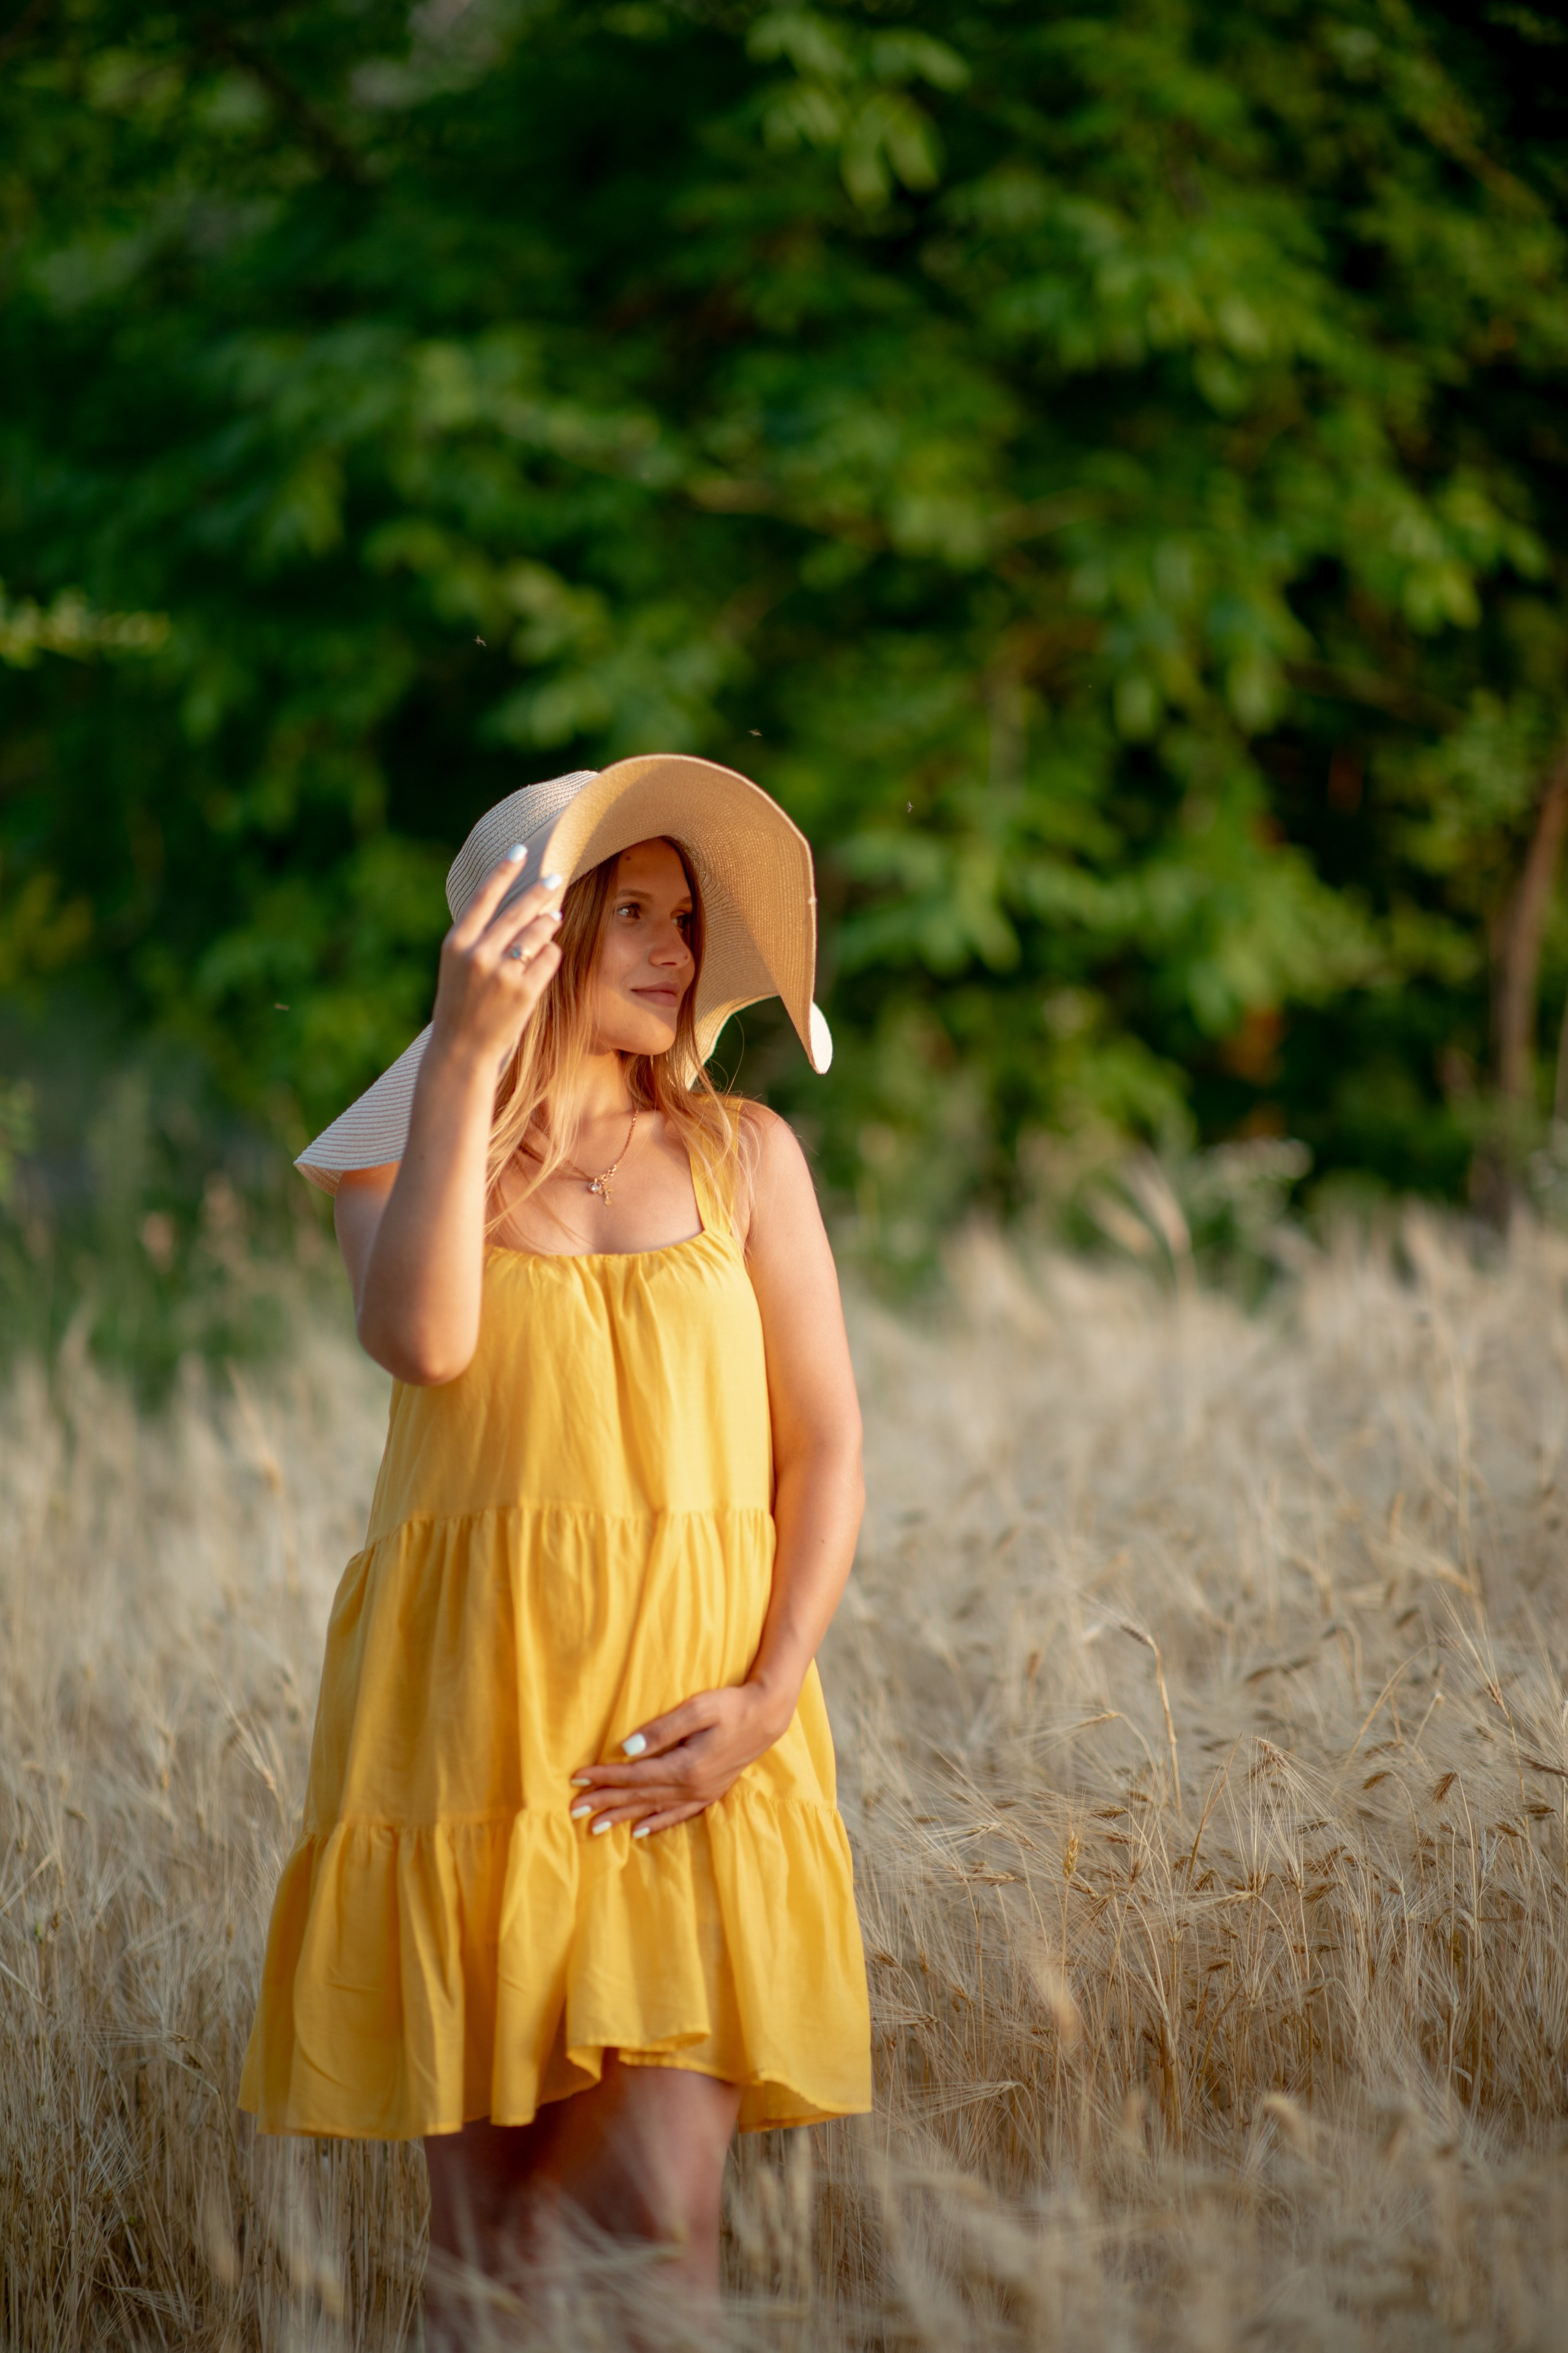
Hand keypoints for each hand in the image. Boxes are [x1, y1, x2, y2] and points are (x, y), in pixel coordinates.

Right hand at [429, 848, 564, 1070]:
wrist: (461, 1051)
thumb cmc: (460, 1006)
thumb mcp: (457, 966)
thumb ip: (477, 937)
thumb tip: (515, 907)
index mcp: (456, 943)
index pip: (484, 897)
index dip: (503, 870)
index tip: (520, 850)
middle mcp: (478, 954)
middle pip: (518, 910)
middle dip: (540, 890)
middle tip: (556, 877)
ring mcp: (502, 973)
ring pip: (538, 932)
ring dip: (549, 923)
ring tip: (553, 918)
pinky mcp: (524, 992)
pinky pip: (549, 959)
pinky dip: (551, 955)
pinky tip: (545, 959)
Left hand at [568, 1683, 794, 1840]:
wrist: (767, 1717)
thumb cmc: (731, 1706)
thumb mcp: (697, 1709)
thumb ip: (662, 1729)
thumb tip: (626, 1748)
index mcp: (685, 1767)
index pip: (634, 1776)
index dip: (604, 1777)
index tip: (577, 1778)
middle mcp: (691, 1787)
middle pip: (638, 1797)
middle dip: (604, 1803)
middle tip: (573, 1810)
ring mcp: (701, 1794)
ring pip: (652, 1809)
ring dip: (622, 1817)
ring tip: (595, 1827)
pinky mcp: (709, 1793)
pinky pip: (677, 1815)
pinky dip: (656, 1824)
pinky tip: (639, 1831)